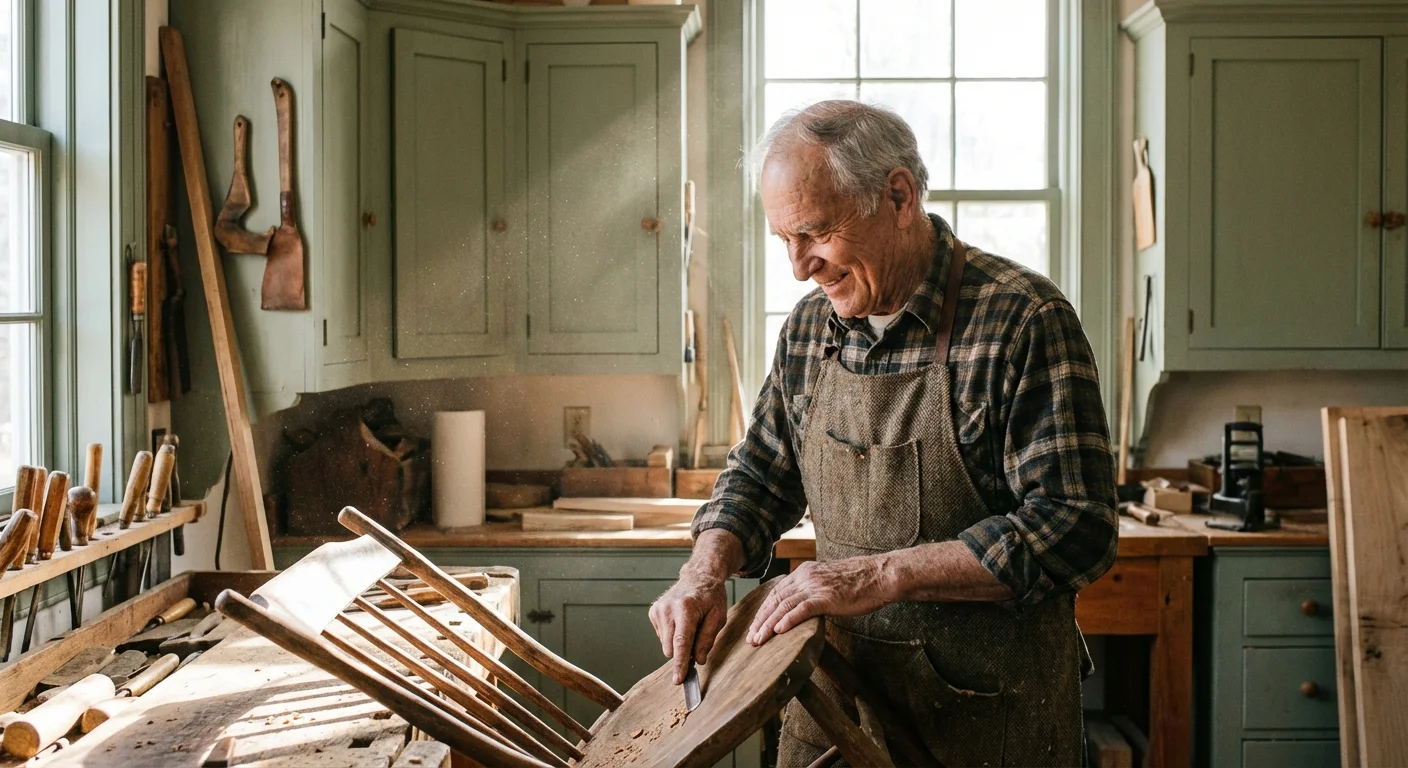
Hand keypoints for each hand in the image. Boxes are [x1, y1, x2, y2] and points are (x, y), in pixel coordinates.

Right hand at [649, 569, 728, 684]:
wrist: (698, 576)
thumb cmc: (711, 597)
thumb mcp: (718, 617)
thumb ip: (707, 639)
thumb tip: (697, 660)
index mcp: (686, 609)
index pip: (681, 642)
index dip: (680, 664)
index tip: (677, 680)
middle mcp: (667, 608)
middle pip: (671, 647)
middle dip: (683, 652)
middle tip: (697, 639)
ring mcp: (658, 609)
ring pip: (665, 644)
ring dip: (678, 643)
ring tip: (689, 626)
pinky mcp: (653, 612)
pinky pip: (662, 636)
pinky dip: (672, 635)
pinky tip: (680, 622)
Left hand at [747, 556, 891, 645]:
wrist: (879, 576)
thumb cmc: (859, 583)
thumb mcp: (829, 582)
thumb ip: (814, 591)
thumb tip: (804, 607)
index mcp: (805, 572)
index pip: (777, 592)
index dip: (763, 611)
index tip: (755, 626)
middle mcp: (805, 576)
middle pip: (775, 599)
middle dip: (760, 621)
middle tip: (750, 639)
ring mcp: (815, 586)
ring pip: (783, 606)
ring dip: (768, 625)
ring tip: (758, 641)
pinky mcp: (826, 597)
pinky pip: (801, 609)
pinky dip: (787, 620)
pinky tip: (778, 631)